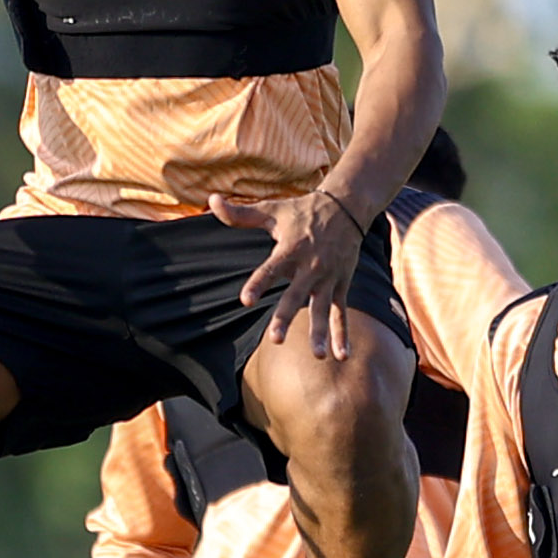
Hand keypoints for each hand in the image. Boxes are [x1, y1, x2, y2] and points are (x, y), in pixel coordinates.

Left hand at [215, 187, 365, 360]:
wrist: (347, 207)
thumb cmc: (302, 211)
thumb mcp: (272, 210)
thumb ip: (240, 214)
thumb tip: (210, 201)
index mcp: (290, 249)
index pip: (270, 269)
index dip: (258, 284)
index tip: (245, 300)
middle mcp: (310, 266)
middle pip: (296, 295)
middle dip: (287, 317)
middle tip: (276, 340)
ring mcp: (327, 278)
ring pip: (322, 309)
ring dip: (320, 332)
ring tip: (317, 356)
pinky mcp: (341, 284)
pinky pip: (341, 312)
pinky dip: (342, 334)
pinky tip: (341, 356)